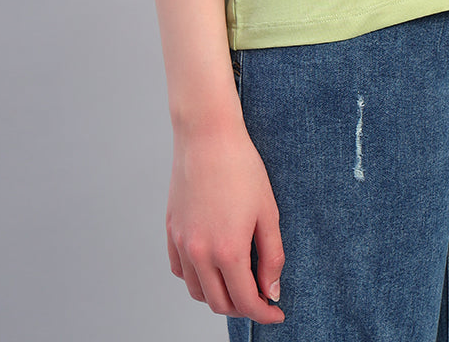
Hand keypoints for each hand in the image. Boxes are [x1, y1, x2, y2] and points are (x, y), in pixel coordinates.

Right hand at [166, 118, 285, 322]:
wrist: (208, 135)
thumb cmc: (242, 168)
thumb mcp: (268, 212)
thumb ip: (272, 257)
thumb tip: (271, 291)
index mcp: (228, 250)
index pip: (245, 301)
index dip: (264, 313)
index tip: (277, 313)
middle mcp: (199, 253)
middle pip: (219, 303)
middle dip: (242, 307)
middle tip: (261, 297)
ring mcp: (181, 243)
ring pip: (197, 290)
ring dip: (218, 295)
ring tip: (238, 281)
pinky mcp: (171, 230)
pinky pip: (180, 270)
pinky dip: (196, 278)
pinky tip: (212, 265)